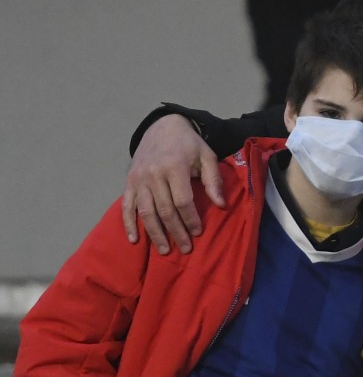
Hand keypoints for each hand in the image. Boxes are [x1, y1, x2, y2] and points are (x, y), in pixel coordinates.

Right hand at [121, 114, 224, 254]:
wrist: (163, 126)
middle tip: (185, 249)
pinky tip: (134, 239)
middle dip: (176, 232)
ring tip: (165, 250)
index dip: (190, 219)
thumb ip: (213, 180)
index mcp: (174, 167)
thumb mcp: (207, 156)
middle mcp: (153, 174)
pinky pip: (126, 206)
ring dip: (155, 233)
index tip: (198, 233)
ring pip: (146, 212)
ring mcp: (138, 179)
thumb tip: (221, 205)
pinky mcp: (129, 182)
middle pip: (165, 210)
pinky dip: (129, 223)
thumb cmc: (189, 144)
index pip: (182, 201)